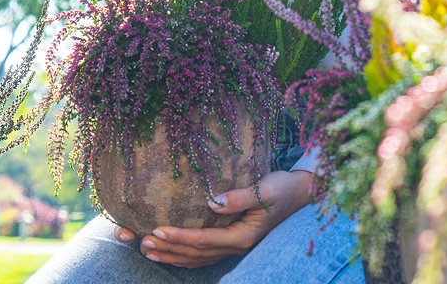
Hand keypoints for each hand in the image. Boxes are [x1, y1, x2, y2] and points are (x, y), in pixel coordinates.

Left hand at [113, 169, 312, 267]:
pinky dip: (185, 255)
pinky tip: (171, 252)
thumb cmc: (284, 188)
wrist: (304, 193)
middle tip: (142, 242)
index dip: (179, 236)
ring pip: (198, 258)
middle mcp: (237, 245)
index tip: (156, 230)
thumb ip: (239, 197)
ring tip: (148, 250)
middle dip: (168, 249)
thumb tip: (212, 201)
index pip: (203, 240)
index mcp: (242, 235)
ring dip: (172, 254)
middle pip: (196, 253)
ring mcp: (235, 246)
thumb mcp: (265, 189)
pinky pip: (205, 254)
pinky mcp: (234, 240)